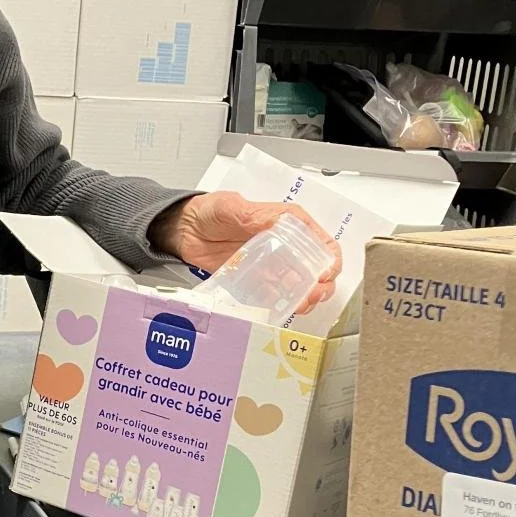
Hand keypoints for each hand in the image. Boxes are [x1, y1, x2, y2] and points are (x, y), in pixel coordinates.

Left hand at [150, 192, 341, 311]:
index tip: (326, 273)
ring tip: (300, 304)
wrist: (186, 230)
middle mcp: (286, 244)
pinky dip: (285, 305)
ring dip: (307, 297)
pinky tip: (284, 309)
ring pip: (302, 285)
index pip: (321, 240)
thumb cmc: (210, 211)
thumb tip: (278, 223)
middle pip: (318, 267)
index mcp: (287, 222)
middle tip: (312, 295)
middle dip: (321, 284)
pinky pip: (278, 296)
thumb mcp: (231, 207)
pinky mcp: (259, 280)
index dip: (329, 259)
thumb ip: (253, 216)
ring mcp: (274, 264)